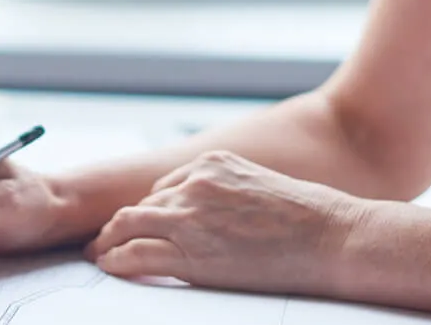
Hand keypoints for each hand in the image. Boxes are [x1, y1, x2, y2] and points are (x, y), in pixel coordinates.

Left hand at [85, 151, 365, 295]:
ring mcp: (189, 215)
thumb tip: (215, 214)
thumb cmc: (310, 218)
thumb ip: (227, 193)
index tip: (136, 223)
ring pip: (128, 225)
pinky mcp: (189, 251)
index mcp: (212, 164)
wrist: (331, 237)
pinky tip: (109, 265)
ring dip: (109, 241)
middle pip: (140, 205)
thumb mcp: (259, 186)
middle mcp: (194, 183)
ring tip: (100, 254)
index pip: (163, 188)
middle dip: (121, 224)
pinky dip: (116, 260)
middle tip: (105, 239)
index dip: (148, 210)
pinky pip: (136, 253)